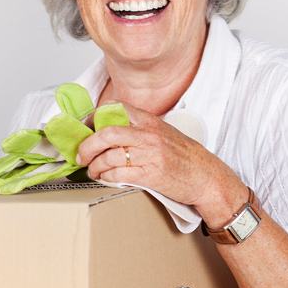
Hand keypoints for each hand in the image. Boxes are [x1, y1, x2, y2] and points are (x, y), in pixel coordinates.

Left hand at [75, 102, 245, 225]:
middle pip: (106, 134)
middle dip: (87, 146)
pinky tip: (106, 178)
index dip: (93, 118)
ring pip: (109, 157)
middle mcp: (148, 135)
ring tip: (93, 171)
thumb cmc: (184, 156)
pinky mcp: (151, 175)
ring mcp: (150, 155)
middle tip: (80, 155)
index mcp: (149, 121)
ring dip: (95, 167)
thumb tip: (105, 130)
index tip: (83, 128)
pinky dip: (107, 177)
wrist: (207, 176)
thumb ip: (137, 129)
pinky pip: (119, 175)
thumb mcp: (162, 132)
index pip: (115, 109)